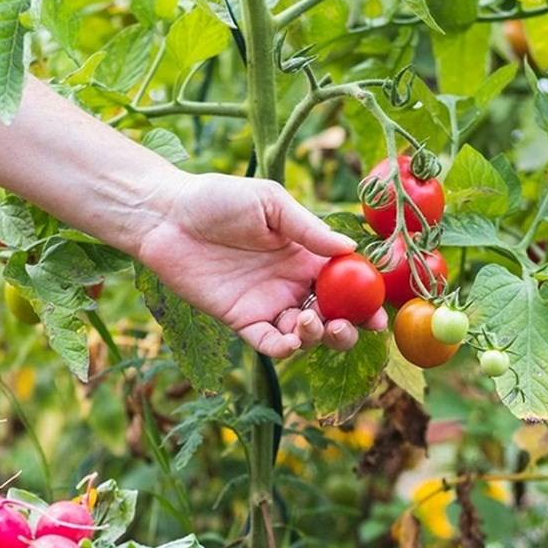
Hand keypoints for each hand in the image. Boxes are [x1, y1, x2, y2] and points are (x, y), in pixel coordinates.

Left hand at [135, 173, 388, 358]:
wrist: (167, 216)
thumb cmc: (219, 199)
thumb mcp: (270, 203)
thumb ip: (308, 229)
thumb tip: (349, 249)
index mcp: (307, 255)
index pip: (347, 283)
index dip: (366, 300)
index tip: (380, 311)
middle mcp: (292, 284)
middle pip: (332, 316)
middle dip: (349, 327)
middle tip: (351, 326)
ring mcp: (268, 304)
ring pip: (305, 335)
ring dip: (318, 337)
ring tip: (311, 321)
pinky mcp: (241, 320)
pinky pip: (269, 344)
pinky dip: (286, 348)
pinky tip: (293, 338)